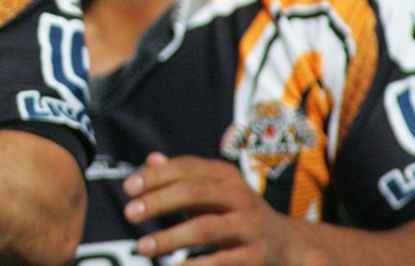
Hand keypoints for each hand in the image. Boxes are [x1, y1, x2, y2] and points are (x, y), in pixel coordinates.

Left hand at [123, 152, 308, 264]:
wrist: (287, 244)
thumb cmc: (234, 212)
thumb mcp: (213, 189)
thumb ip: (181, 176)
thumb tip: (150, 159)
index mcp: (225, 175)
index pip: (186, 167)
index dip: (155, 176)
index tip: (128, 188)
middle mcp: (240, 196)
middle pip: (194, 192)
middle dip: (158, 202)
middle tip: (129, 214)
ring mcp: (249, 226)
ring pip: (205, 228)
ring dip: (170, 238)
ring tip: (142, 247)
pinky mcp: (254, 256)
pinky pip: (221, 262)